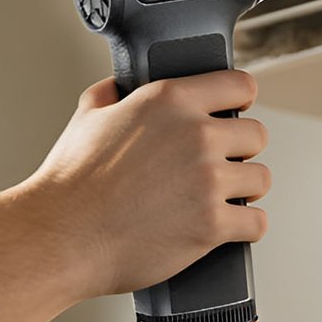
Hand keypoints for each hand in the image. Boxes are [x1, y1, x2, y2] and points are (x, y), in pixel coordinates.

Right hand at [19, 71, 270, 301]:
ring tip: (220, 198)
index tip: (235, 112)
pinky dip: (243, 228)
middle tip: (219, 164)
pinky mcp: (212, 225)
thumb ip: (111, 94)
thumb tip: (120, 87)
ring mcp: (207, 180)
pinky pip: (256, 223)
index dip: (239, 100)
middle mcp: (195, 134)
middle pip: (256, 134)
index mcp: (168, 100)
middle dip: (239, 150)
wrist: (61, 236)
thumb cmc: (69, 182)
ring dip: (244, 190)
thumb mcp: (86, 118)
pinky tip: (225, 227)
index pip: (239, 85)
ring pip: (260, 179)